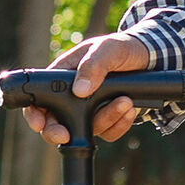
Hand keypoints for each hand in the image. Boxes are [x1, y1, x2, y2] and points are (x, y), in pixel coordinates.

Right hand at [22, 33, 149, 144]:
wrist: (150, 61)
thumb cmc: (123, 49)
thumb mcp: (108, 49)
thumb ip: (94, 65)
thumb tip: (79, 90)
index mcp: (64, 76)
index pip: (39, 97)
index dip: (34, 113)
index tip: (38, 124)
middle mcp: (73, 96)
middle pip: (56, 124)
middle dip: (60, 133)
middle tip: (67, 136)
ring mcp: (90, 111)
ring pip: (88, 130)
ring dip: (107, 118)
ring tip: (125, 101)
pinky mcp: (107, 121)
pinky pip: (109, 134)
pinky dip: (120, 124)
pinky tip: (130, 107)